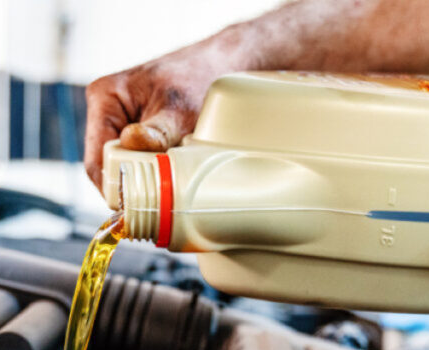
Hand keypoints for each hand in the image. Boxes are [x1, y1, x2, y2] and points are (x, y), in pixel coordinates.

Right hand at [83, 0, 428, 190]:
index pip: (100, 170)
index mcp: (116, 99)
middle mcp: (141, 122)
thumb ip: (164, 125)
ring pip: (163, 197)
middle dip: (157, 212)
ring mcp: (176, 141)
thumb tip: (131, 167)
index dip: (124, 202)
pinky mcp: (211, 155)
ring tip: (213, 217)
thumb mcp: (199, 88)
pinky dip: (210, 210)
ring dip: (185, 214)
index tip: (151, 224)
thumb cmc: (260, 49)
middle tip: (188, 226)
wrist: (328, 45)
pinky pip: (197, 195)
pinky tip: (228, 215)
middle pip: (130, 190)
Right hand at [83, 43, 242, 189]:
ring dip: (145, 177)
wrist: (218, 66)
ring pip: (123, 168)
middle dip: (132, 183)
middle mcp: (106, 112)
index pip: (96, 160)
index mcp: (104, 98)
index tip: (139, 204)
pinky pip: (137, 162)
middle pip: (107, 168)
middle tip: (160, 194)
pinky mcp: (137, 134)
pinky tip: (170, 170)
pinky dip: (153, 170)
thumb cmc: (197, 78)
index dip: (115, 186)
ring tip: (169, 178)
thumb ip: (158, 131)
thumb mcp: (180, 108)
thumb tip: (132, 144)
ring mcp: (120, 124)